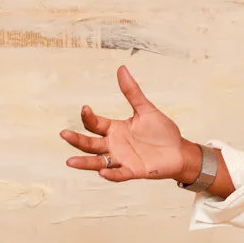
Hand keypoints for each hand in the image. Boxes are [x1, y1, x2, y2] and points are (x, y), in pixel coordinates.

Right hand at [60, 65, 189, 182]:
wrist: (179, 151)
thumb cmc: (162, 131)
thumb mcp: (146, 109)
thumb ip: (132, 92)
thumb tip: (121, 68)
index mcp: (115, 129)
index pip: (96, 124)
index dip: (89, 117)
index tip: (85, 108)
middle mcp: (114, 145)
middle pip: (90, 144)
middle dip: (77, 140)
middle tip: (63, 134)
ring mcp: (122, 159)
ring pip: (98, 162)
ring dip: (85, 162)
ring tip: (70, 161)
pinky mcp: (133, 171)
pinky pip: (119, 174)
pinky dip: (111, 174)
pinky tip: (103, 172)